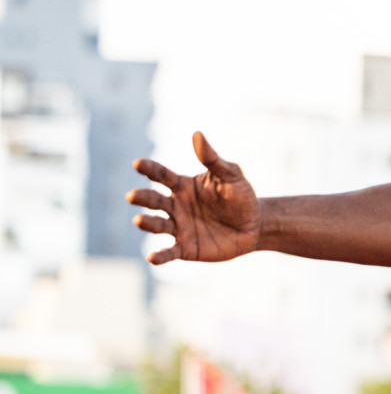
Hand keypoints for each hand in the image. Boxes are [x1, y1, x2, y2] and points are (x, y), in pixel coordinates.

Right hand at [126, 132, 259, 264]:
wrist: (255, 226)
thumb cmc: (241, 197)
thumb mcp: (231, 176)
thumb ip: (213, 159)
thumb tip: (197, 135)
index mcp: (182, 186)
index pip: (162, 176)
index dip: (150, 169)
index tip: (138, 164)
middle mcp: (175, 206)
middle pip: (154, 200)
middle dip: (142, 198)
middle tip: (132, 196)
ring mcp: (179, 227)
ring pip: (157, 225)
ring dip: (147, 223)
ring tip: (139, 220)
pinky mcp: (186, 247)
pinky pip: (170, 252)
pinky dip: (160, 255)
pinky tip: (151, 258)